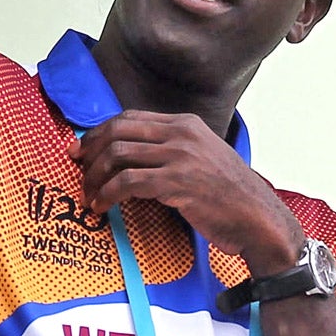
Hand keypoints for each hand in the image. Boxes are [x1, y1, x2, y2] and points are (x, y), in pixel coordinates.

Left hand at [73, 112, 303, 274]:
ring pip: (117, 155)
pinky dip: (107, 195)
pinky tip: (101, 208)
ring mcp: (179, 156)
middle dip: (90, 152)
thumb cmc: (230, 196)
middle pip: (117, 132)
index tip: (82, 150)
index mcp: (185, 123)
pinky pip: (126, 182)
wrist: (257, 217)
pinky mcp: (176, 182)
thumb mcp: (203, 159)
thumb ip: (172, 151)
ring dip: (94, 177)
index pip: (129, 118)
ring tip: (89, 195)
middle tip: (78, 170)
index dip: (99, 133)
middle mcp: (181, 134)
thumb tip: (132, 157)